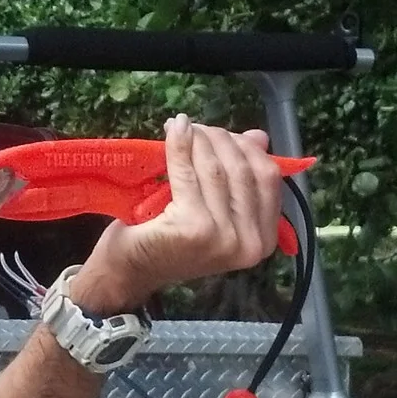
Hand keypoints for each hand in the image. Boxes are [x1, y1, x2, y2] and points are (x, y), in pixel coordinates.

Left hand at [68, 114, 284, 311]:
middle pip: (243, 170)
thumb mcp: (211, 208)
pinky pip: (188, 174)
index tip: (221, 133)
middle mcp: (251, 243)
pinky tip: (173, 131)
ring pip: (216, 170)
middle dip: (219, 139)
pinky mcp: (195, 228)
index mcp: (264, 240)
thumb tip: (258, 136)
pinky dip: (179, 147)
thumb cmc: (169, 240)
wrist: (129, 271)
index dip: (246, 148)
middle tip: (195, 126)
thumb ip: (239, 176)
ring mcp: (224, 238)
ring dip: (198, 140)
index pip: (267, 178)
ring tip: (181, 126)